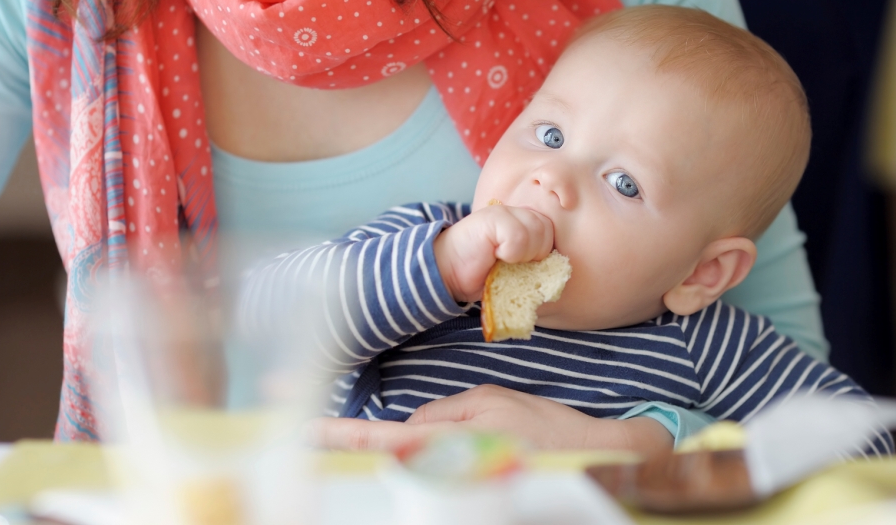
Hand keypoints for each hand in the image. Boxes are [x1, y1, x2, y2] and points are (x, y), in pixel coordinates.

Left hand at [312, 385, 673, 454]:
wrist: (593, 460)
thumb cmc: (543, 428)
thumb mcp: (488, 404)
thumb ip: (440, 418)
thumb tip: (410, 432)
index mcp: (444, 443)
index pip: (379, 439)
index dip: (339, 436)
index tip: (302, 433)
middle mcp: (443, 469)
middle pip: (395, 455)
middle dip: (378, 444)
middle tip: (380, 435)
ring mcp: (457, 483)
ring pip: (420, 462)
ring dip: (429, 451)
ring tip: (486, 441)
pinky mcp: (472, 490)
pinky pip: (443, 471)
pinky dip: (445, 460)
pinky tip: (488, 452)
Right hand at [434, 204, 553, 302]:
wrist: (445, 271)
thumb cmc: (480, 273)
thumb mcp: (514, 267)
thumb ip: (534, 261)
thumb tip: (558, 273)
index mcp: (523, 222)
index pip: (551, 233)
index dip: (542, 253)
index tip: (523, 264)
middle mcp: (515, 212)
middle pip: (548, 231)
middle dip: (535, 254)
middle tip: (511, 262)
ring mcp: (503, 212)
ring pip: (537, 233)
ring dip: (522, 254)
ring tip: (502, 258)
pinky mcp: (492, 218)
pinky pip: (518, 238)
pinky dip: (510, 253)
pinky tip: (494, 254)